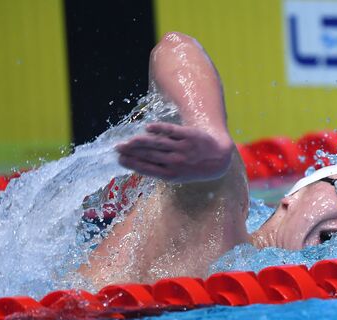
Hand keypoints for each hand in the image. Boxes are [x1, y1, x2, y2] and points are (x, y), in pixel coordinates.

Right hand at [115, 122, 233, 182]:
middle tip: (118, 147)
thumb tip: (136, 163)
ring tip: (129, 140)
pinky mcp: (190, 136)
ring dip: (142, 142)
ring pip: (159, 144)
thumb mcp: (178, 174)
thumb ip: (160, 168)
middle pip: (150, 155)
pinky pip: (173, 131)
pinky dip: (160, 129)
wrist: (219, 158)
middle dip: (133, 152)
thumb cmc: (194, 166)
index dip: (133, 164)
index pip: (148, 168)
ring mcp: (183, 149)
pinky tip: (148, 128)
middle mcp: (176, 162)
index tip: (119, 159)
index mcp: (171, 175)